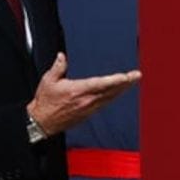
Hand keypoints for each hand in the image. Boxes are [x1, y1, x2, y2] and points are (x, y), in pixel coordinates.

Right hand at [26, 52, 140, 135]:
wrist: (43, 122)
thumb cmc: (45, 103)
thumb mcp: (48, 81)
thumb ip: (58, 67)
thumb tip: (62, 56)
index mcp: (78, 91)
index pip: (101, 84)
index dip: (115, 80)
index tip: (126, 76)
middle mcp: (87, 101)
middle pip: (111, 91)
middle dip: (125, 83)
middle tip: (137, 76)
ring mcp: (89, 108)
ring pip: (110, 98)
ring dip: (122, 89)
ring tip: (132, 81)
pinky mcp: (89, 113)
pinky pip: (105, 103)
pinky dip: (114, 96)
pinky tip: (119, 92)